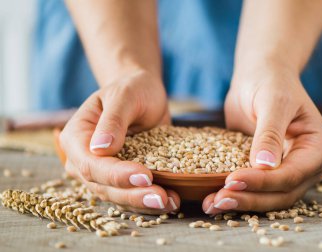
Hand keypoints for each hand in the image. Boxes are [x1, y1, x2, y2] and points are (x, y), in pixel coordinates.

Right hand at [60, 70, 179, 213]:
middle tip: (161, 197)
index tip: (144, 176)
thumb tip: (100, 148)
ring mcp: (102, 172)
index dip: (116, 174)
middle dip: (132, 194)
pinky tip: (171, 201)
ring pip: (118, 195)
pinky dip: (149, 200)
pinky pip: (132, 194)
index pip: (91, 164)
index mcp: (76, 137)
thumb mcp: (124, 96)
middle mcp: (84, 159)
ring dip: (143, 202)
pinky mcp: (121, 178)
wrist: (143, 93)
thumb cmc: (132, 89)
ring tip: (170, 202)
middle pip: (103, 186)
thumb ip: (113, 120)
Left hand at [203, 66, 321, 213]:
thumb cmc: (271, 82)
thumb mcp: (273, 102)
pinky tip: (213, 197)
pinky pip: (254, 188)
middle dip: (250, 198)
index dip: (262, 182)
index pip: (292, 174)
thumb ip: (269, 134)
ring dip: (241, 202)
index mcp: (318, 148)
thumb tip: (265, 166)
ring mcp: (287, 171)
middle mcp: (306, 165)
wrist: (259, 77)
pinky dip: (236, 194)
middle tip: (219, 199)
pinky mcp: (266, 172)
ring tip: (212, 204)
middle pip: (281, 193)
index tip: (233, 180)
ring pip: (267, 197)